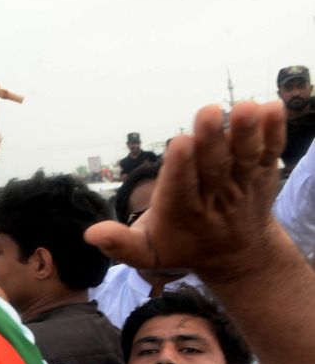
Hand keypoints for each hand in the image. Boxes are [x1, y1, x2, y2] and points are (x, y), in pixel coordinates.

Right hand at [85, 101, 284, 280]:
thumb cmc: (181, 245)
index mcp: (182, 214)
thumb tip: (89, 234)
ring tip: (245, 107)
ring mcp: (242, 186)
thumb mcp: (146, 253)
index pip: (181, 188)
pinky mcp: (262, 174)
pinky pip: (270, 152)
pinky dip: (275, 131)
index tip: (180, 143)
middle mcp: (214, 199)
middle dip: (212, 140)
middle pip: (215, 168)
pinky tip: (273, 107)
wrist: (237, 256)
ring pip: (245, 158)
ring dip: (246, 132)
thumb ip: (120, 244)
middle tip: (208, 112)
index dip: (181, 166)